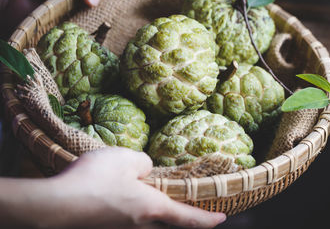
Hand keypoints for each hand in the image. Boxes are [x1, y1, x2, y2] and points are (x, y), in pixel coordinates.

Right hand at [50, 147, 226, 227]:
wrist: (54, 206)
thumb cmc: (94, 181)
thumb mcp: (126, 159)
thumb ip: (144, 163)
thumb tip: (146, 171)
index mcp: (151, 208)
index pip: (188, 218)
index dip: (207, 219)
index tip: (222, 218)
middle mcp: (139, 225)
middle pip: (166, 223)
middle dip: (176, 216)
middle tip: (179, 202)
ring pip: (144, 222)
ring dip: (149, 210)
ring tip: (141, 191)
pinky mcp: (104, 228)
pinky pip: (125, 220)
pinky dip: (129, 209)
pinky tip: (115, 195)